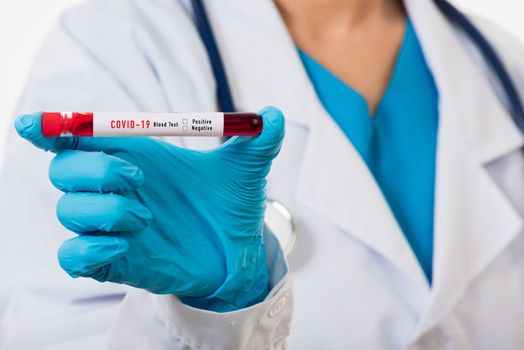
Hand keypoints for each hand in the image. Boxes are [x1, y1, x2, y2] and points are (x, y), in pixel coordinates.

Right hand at [14, 107, 284, 311]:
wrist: (236, 252)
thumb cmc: (229, 206)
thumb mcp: (246, 169)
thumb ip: (259, 140)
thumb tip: (274, 116)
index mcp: (136, 157)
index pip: (78, 138)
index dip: (53, 128)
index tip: (39, 125)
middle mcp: (116, 189)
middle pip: (63, 170)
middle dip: (95, 170)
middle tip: (141, 180)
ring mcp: (112, 226)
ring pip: (69, 210)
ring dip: (105, 210)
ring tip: (149, 218)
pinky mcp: (113, 261)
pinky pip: (73, 255)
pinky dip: (91, 247)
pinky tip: (128, 243)